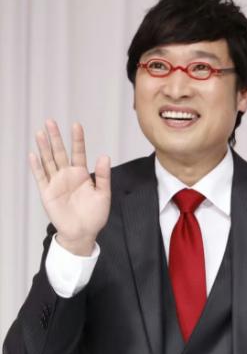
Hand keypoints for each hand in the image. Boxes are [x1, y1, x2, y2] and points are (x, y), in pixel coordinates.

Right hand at [29, 120, 110, 254]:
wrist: (83, 232)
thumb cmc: (95, 215)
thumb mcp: (103, 194)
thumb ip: (103, 176)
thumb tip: (104, 156)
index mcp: (82, 174)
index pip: (78, 152)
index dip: (77, 139)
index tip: (76, 125)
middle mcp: (67, 176)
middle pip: (60, 153)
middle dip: (55, 138)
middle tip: (50, 121)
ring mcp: (56, 183)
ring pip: (48, 161)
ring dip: (44, 148)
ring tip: (40, 132)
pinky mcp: (47, 193)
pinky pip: (41, 177)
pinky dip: (37, 167)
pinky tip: (33, 154)